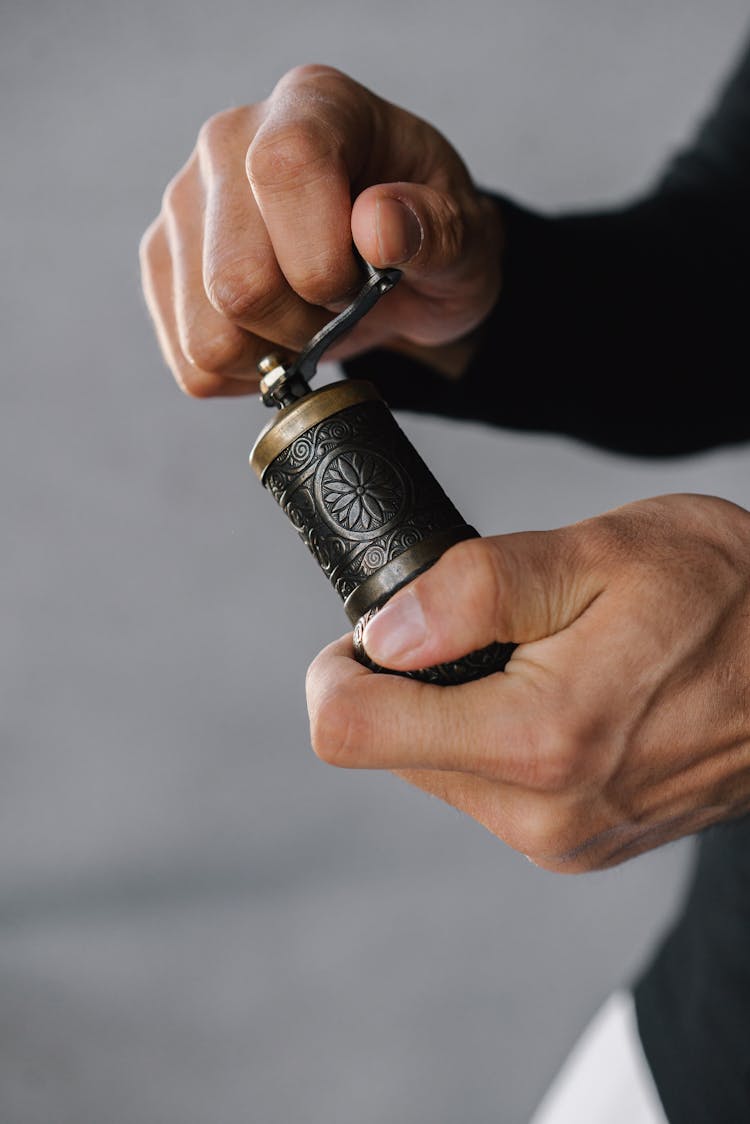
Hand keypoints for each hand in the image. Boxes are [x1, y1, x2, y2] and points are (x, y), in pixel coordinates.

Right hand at [139, 64, 503, 396]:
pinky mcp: (162, 262)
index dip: (324, 258)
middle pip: (236, 279)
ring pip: (207, 334)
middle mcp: (229, 141)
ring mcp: (184, 203)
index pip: (284, 169)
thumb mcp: (465, 239)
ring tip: (307, 323)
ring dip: (271, 354)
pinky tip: (275, 339)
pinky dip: (244, 374)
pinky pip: (191, 363)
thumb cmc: (429, 242)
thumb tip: (377, 225)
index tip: (360, 281)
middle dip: (302, 324)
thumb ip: (436, 229)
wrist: (397, 272)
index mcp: (314, 106)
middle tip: (339, 310)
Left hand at [306, 494, 749, 871]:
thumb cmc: (730, 597)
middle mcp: (543, 814)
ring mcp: (563, 839)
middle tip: (496, 625)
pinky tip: (570, 691)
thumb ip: (480, 589)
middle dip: (417, 679)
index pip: (351, 730)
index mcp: (539, 740)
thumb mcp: (603, 553)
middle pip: (392, 746)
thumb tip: (384, 630)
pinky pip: (491, 784)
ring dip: (465, 703)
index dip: (338, 668)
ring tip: (550, 654)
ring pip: (440, 764)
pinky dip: (503, 732)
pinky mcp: (579, 844)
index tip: (375, 627)